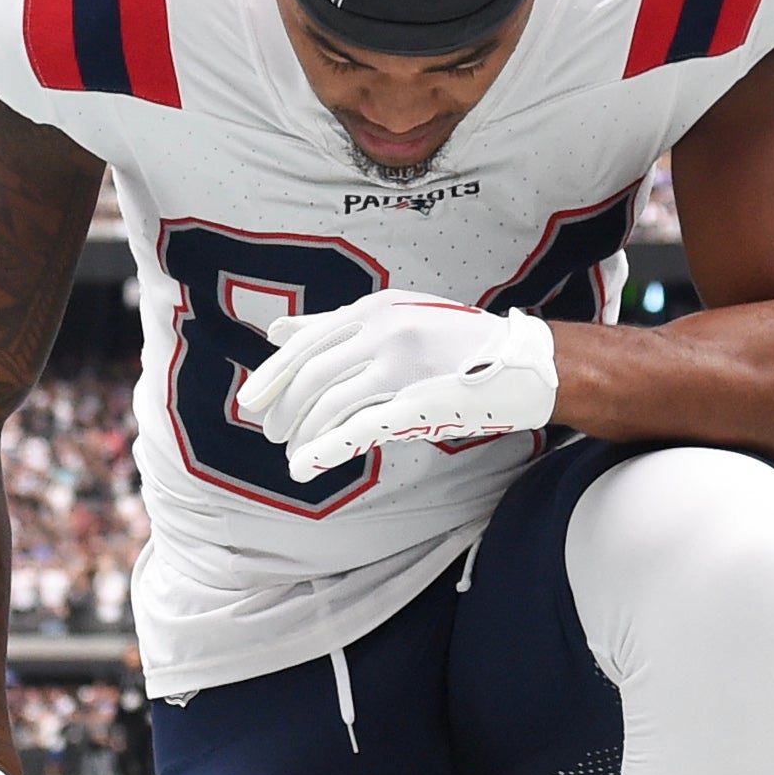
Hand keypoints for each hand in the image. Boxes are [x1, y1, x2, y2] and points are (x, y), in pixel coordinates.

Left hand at [241, 290, 559, 477]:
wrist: (523, 362)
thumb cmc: (457, 343)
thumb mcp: (395, 318)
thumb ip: (336, 324)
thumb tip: (279, 331)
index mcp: (375, 308)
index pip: (306, 343)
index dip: (273, 376)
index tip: (251, 402)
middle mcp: (384, 330)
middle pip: (313, 374)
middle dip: (284, 408)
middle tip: (272, 432)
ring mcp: (401, 365)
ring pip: (331, 403)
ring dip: (302, 432)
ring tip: (292, 452)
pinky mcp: (418, 400)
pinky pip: (359, 427)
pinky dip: (324, 449)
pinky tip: (305, 466)